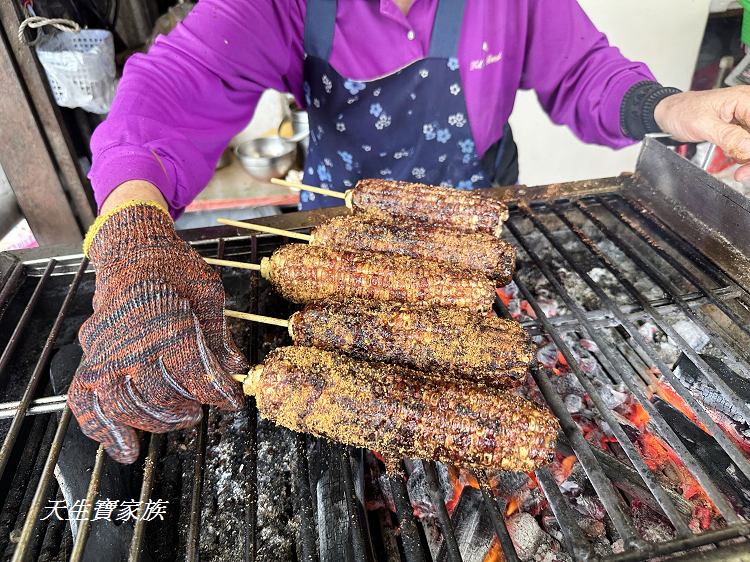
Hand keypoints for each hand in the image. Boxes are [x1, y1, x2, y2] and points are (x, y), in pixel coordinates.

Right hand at [68, 200, 247, 462]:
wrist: (133, 251)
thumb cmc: (175, 269)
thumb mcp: (209, 293)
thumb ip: (220, 335)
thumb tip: (237, 367)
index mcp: (168, 323)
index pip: (195, 373)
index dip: (218, 394)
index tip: (233, 401)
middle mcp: (131, 340)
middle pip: (159, 395)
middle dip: (186, 409)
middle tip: (200, 410)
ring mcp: (104, 351)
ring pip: (123, 405)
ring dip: (153, 422)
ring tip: (177, 420)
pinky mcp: (88, 357)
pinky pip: (84, 401)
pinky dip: (102, 430)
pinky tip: (125, 448)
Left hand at [654, 86, 749, 180]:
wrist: (668, 114)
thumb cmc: (681, 111)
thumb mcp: (702, 125)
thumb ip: (728, 136)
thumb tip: (748, 147)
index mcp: (745, 100)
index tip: (747, 159)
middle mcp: (749, 107)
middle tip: (743, 173)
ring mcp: (746, 119)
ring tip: (740, 171)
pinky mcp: (741, 129)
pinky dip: (746, 157)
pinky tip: (737, 162)